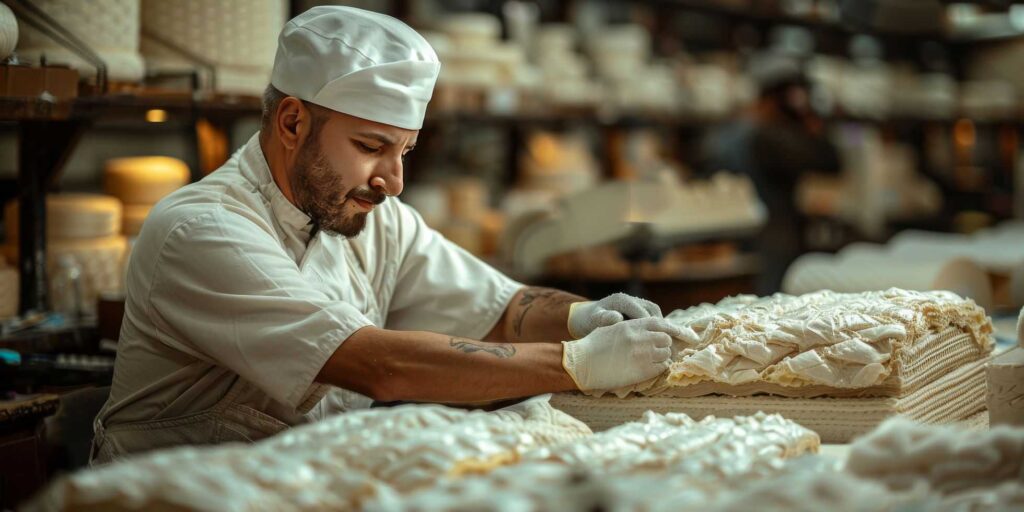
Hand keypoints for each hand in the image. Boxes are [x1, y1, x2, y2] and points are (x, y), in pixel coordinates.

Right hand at [561, 317, 682, 390]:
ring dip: (662, 357)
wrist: (581, 364)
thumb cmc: (593, 346)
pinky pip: (661, 368)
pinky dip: (659, 368)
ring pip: (666, 354)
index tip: (685, 334)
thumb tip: (650, 331)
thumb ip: (632, 327)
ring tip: (650, 360)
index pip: (660, 323)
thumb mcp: (613, 329)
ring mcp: (642, 355)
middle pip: (666, 339)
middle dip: (663, 344)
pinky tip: (649, 368)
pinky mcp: (642, 371)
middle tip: (656, 350)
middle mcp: (640, 338)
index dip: (673, 328)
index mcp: (632, 325)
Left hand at [567, 292, 661, 338]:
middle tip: (666, 342)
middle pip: (652, 311)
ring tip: (665, 341)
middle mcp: (631, 299)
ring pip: (655, 313)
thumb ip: (604, 318)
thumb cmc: (589, 320)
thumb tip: (617, 317)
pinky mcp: (637, 310)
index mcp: (622, 300)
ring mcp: (635, 303)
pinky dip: (656, 326)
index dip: (651, 326)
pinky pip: (651, 316)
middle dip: (661, 326)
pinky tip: (659, 339)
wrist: (585, 316)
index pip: (642, 312)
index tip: (657, 340)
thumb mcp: (593, 319)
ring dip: (661, 326)